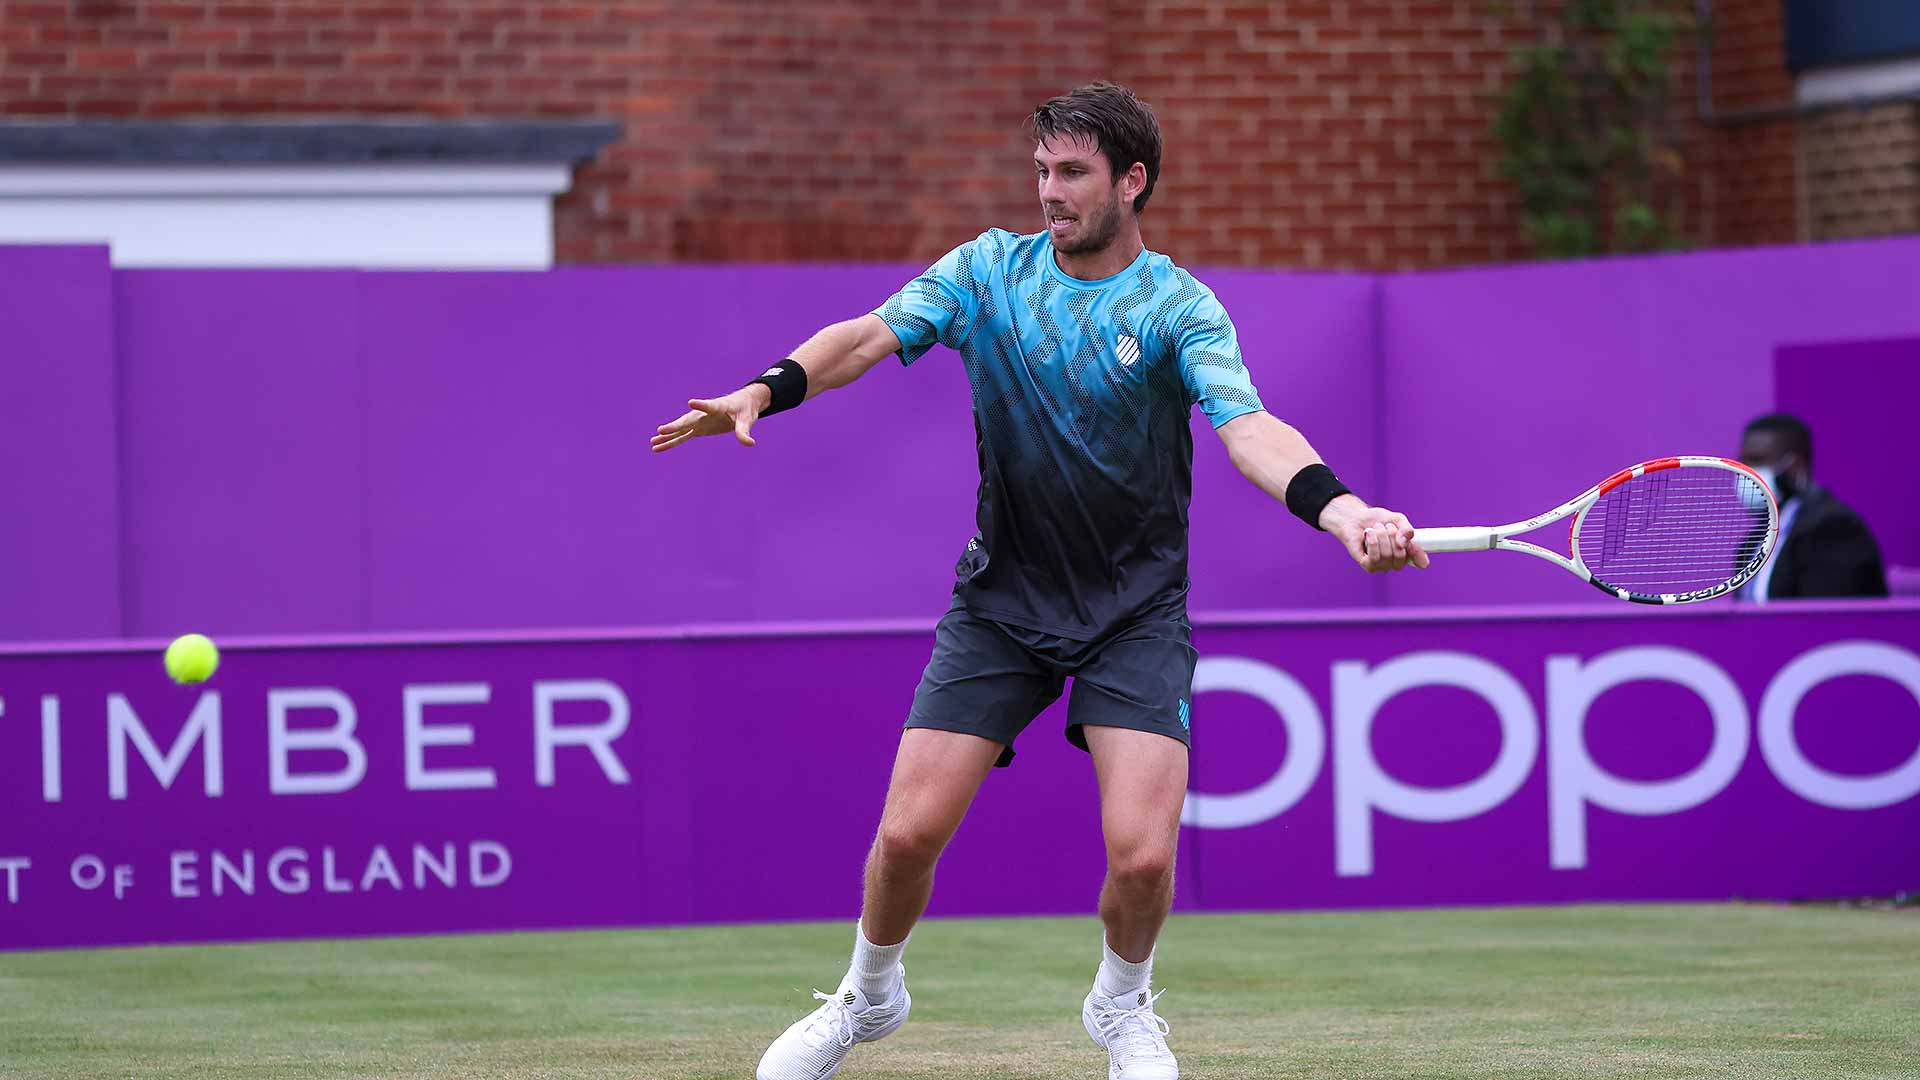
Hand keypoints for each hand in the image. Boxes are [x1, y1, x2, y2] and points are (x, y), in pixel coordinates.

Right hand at [650, 385, 772, 452]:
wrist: (741, 405)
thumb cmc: (744, 410)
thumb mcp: (747, 420)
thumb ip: (744, 432)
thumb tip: (749, 443)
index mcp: (717, 407)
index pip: (709, 406)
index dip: (701, 404)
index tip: (691, 402)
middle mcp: (704, 414)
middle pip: (688, 420)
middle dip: (675, 425)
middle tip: (662, 430)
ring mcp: (699, 421)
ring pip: (681, 429)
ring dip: (668, 436)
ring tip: (653, 442)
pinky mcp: (698, 429)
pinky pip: (682, 436)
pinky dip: (671, 442)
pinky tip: (658, 446)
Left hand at [1323, 498, 1429, 572]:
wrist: (1356, 518)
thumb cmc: (1377, 520)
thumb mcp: (1397, 519)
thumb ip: (1405, 528)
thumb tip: (1405, 542)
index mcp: (1407, 552)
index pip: (1419, 561)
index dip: (1418, 555)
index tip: (1413, 546)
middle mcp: (1396, 562)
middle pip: (1401, 556)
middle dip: (1393, 536)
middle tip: (1386, 527)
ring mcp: (1382, 566)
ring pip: (1387, 556)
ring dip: (1381, 537)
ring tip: (1375, 529)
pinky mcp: (1368, 566)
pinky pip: (1374, 558)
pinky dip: (1372, 542)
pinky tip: (1368, 534)